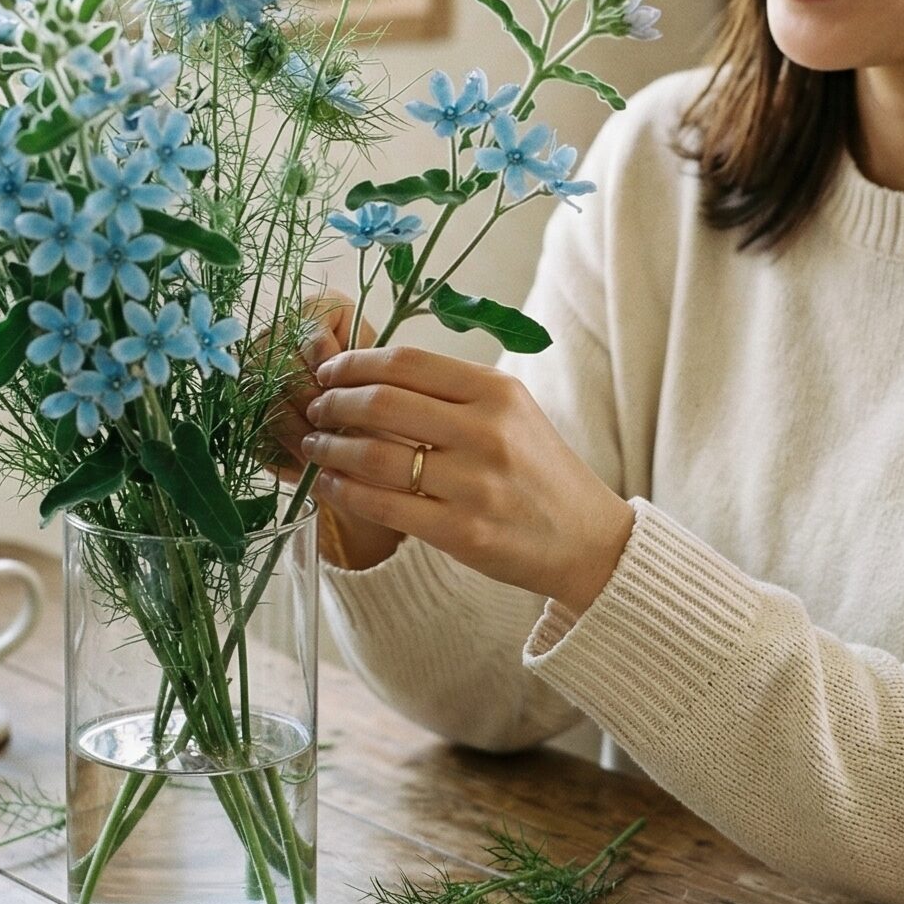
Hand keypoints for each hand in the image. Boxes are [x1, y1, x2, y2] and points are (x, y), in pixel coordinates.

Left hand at [301, 344, 634, 611]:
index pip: (406, 363)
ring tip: (315, 447)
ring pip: (374, 457)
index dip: (354, 364)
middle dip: (334, 404)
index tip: (329, 372)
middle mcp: (488, 432)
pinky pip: (384, 506)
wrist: (587, 540)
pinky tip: (331, 485)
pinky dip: (345, 492)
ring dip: (330, 450)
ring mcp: (476, 485)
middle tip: (316, 410)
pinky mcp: (464, 533)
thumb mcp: (511, 412)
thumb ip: (451, 392)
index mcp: (498, 391)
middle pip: (382, 403)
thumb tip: (369, 376)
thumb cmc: (538, 470)